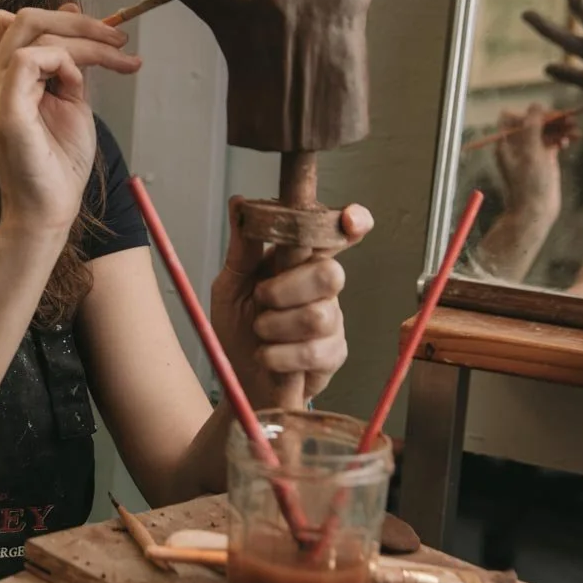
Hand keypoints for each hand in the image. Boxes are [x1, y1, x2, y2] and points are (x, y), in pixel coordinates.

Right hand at [0, 4, 142, 235]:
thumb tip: (71, 16)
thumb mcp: (70, 99)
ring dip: (85, 39)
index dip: (54, 16)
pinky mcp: (6, 110)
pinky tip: (79, 85)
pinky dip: (64, 60)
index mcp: (6, 79)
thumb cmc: (60, 162)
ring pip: (31, 29)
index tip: (98, 31)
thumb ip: (69, 62)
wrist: (52, 208)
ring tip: (120, 59)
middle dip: (79, 21)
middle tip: (119, 40)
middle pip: (24, 17)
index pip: (12, 23)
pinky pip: (30, 58)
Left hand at [210, 197, 374, 408]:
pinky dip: (279, 355)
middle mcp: (322, 287)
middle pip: (330, 273)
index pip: (336, 234)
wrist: (236, 379)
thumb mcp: (230, 285)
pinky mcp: (333, 354)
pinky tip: (268, 357)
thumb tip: (240, 203)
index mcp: (300, 262)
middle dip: (288, 288)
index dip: (352, 223)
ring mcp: (332, 321)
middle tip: (262, 298)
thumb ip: (242, 249)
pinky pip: (314, 351)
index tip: (348, 220)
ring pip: (319, 315)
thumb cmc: (238, 329)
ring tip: (260, 332)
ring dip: (276, 326)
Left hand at [493, 103, 566, 220]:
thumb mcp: (531, 153)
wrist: (536, 211)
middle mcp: (517, 146)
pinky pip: (552, 142)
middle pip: (532, 123)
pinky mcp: (544, 160)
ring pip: (545, 132)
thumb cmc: (530, 184)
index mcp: (506, 143)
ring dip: (560, 128)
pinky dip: (562, 138)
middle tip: (570, 119)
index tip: (548, 117)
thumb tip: (536, 105)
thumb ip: (532, 128)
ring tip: (576, 129)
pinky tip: (571, 140)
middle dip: (550, 120)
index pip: (513, 117)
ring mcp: (531, 153)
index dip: (530, 114)